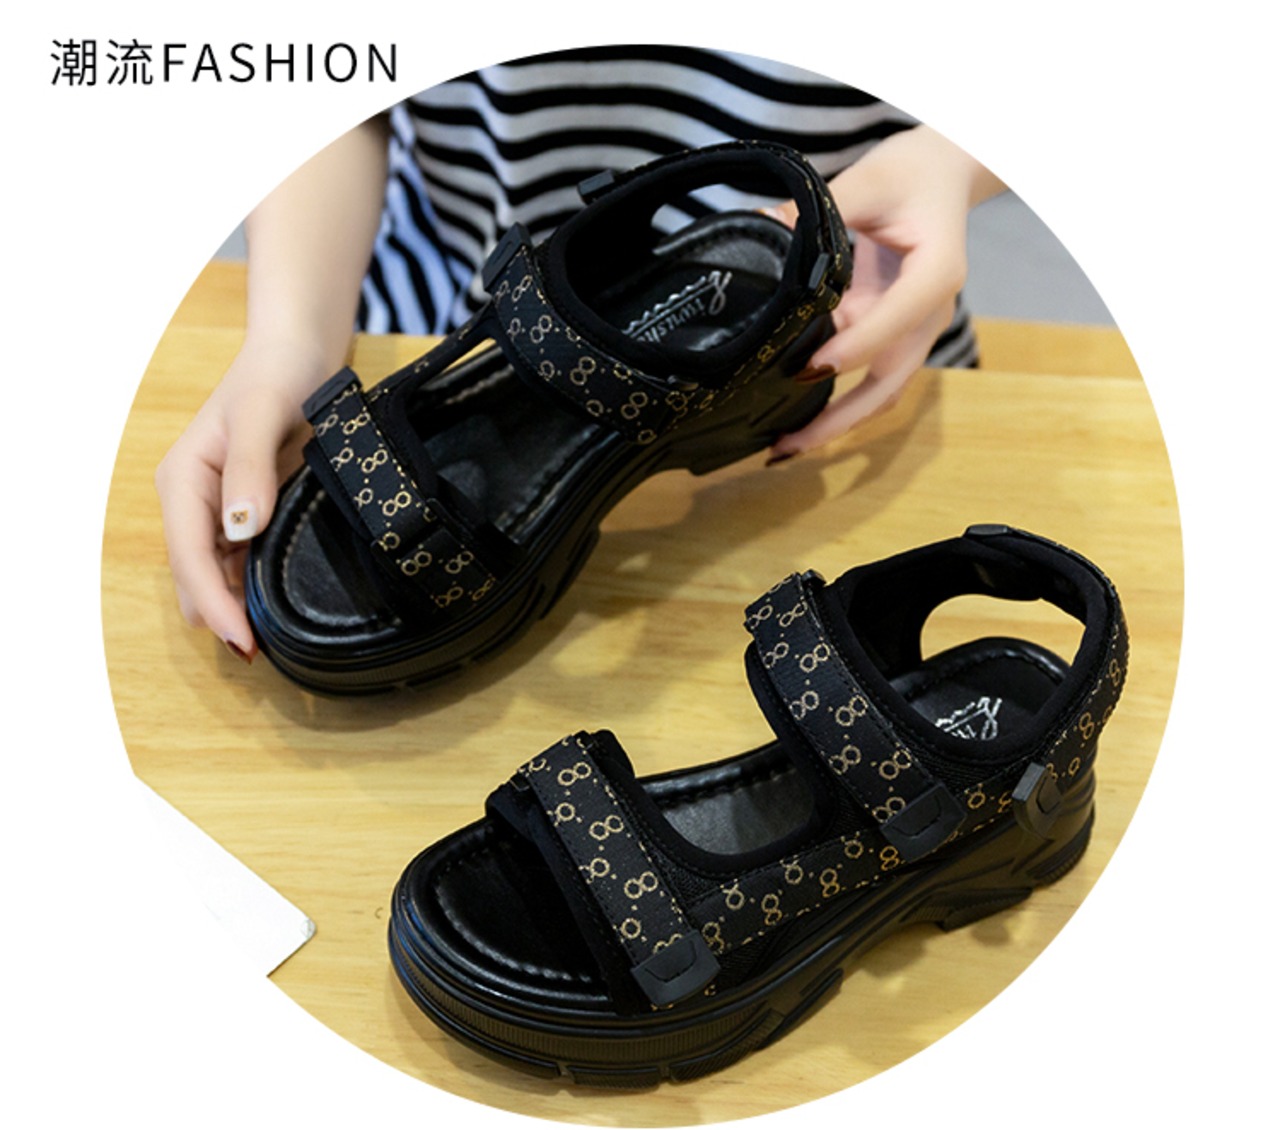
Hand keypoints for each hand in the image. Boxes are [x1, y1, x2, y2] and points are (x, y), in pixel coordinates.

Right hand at [155, 116, 388, 659]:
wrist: (301, 349)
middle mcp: (194, 500)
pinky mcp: (250, 509)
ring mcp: (220, 508)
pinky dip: (254, 587)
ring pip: (220, 574)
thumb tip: (238, 528)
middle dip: (222, 616)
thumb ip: (252, 469)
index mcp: (184, 481)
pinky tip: (278, 608)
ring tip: (273, 645)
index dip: (214, 603)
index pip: (191, 557)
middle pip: (198, 576)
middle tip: (262, 657)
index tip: (242, 641)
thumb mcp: (265, 415)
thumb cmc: (279, 374)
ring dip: (238, 607)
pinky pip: (244, 560)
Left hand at [769, 126, 1004, 458]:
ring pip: (880, 392)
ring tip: (784, 448)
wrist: (947, 174)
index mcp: (935, 274)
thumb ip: (818, 209)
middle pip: (890, 383)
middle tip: (788, 446)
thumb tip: (760, 228)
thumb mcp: (869, 179)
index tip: (809, 367)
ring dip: (836, 424)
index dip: (854, 346)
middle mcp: (930, 313)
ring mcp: (914, 330)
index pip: (896, 319)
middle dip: (840, 420)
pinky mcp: (896, 335)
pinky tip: (797, 419)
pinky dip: (837, 404)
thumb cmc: (914, 173)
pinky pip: (869, 378)